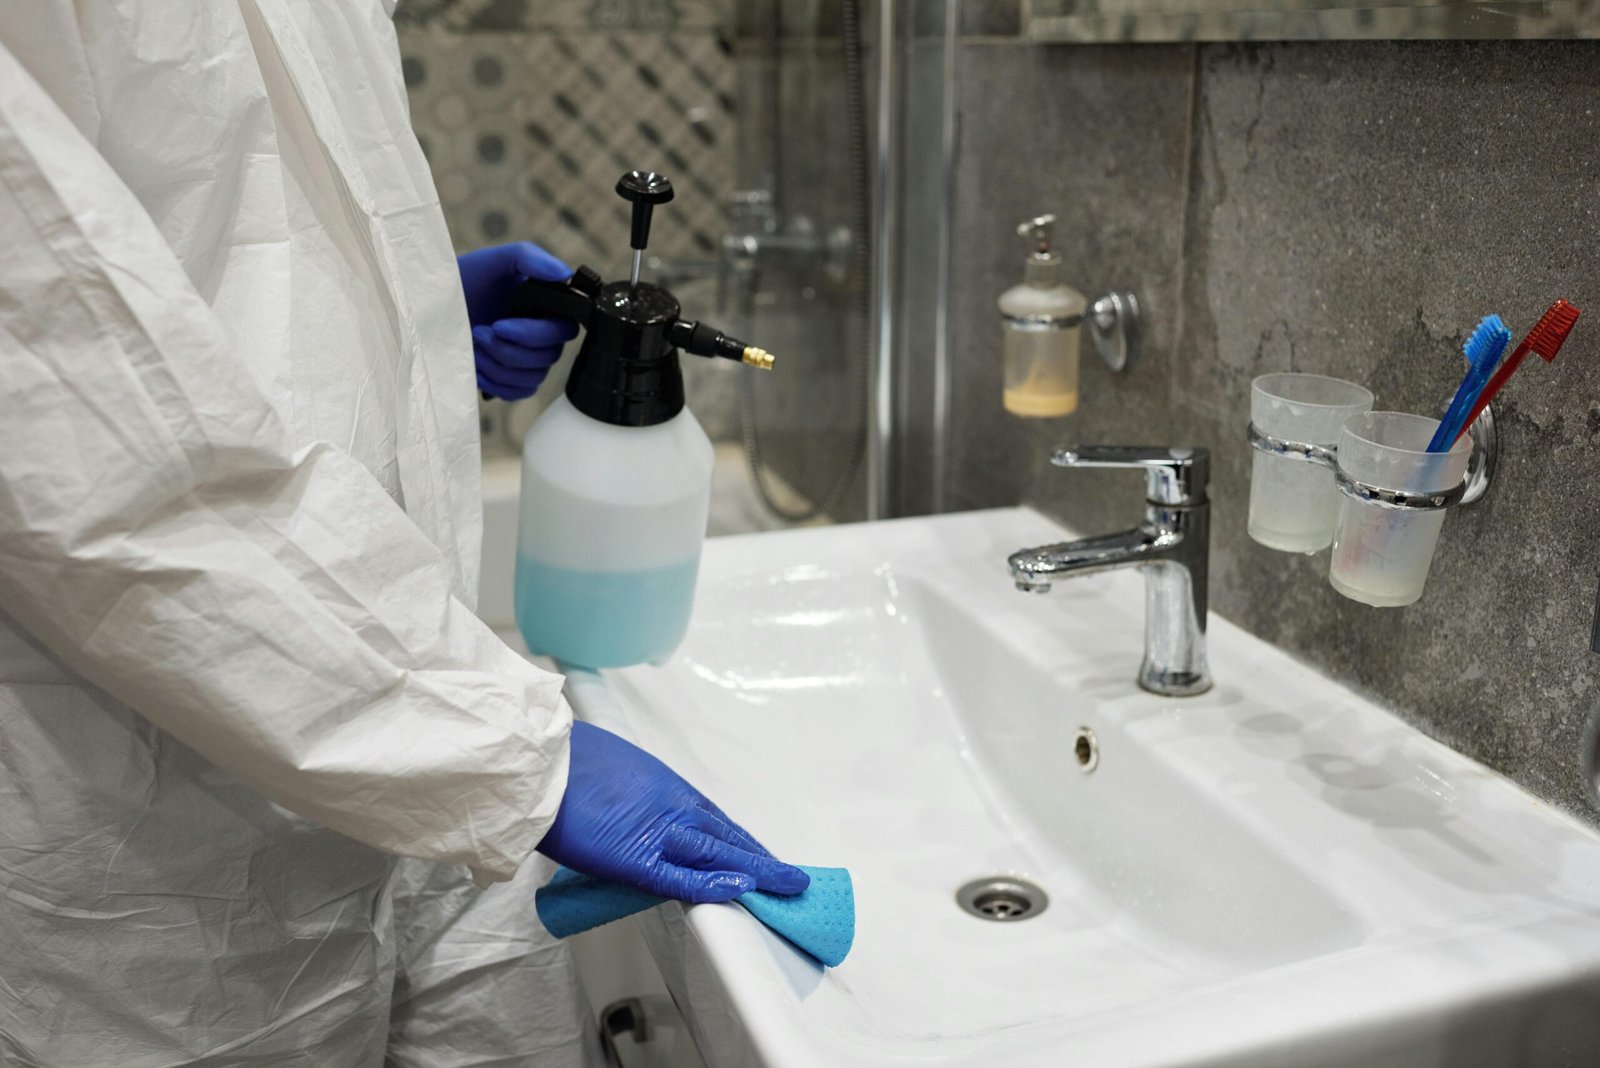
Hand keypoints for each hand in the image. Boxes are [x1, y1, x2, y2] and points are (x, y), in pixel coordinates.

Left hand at [457, 241, 579, 400]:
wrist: (433, 305)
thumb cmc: (466, 280)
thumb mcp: (496, 260)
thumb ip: (531, 258)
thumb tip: (565, 275)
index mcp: (547, 309)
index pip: (564, 331)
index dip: (534, 334)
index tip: (499, 325)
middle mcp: (544, 337)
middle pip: (548, 357)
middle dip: (507, 349)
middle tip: (478, 332)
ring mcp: (529, 361)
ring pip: (533, 377)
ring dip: (497, 365)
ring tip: (473, 346)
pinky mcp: (512, 380)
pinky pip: (518, 392)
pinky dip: (495, 382)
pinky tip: (476, 365)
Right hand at [538, 722, 809, 903]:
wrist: (536, 760)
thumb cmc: (563, 761)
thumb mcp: (613, 773)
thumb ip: (633, 796)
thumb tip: (633, 811)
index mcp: (663, 787)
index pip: (714, 819)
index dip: (741, 840)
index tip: (762, 855)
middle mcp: (670, 805)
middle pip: (727, 835)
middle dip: (760, 856)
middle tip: (791, 877)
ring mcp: (657, 830)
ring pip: (718, 852)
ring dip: (756, 868)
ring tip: (789, 886)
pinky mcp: (634, 855)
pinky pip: (681, 875)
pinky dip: (712, 883)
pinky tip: (742, 888)